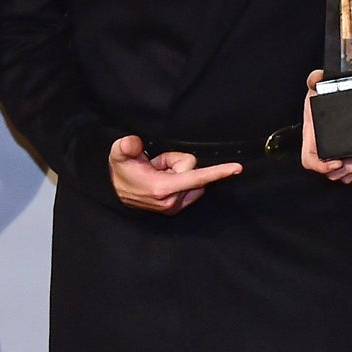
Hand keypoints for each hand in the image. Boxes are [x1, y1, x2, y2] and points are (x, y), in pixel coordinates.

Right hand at [109, 134, 239, 214]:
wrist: (115, 192)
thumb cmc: (121, 171)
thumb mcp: (119, 154)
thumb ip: (126, 146)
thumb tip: (133, 144)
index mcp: (163, 188)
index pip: (197, 176)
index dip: (218, 172)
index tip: (237, 168)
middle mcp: (172, 200)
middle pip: (191, 168)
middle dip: (175, 161)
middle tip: (155, 165)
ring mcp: (175, 206)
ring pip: (191, 176)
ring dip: (177, 171)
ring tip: (157, 173)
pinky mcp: (176, 208)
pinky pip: (190, 184)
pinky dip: (179, 179)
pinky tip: (162, 180)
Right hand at [299, 69, 351, 184]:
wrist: (336, 98)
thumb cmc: (323, 96)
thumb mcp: (318, 86)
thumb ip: (316, 80)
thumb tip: (317, 77)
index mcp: (312, 136)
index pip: (309, 159)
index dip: (320, 165)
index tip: (337, 162)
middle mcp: (323, 150)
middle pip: (334, 172)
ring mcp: (336, 157)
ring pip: (347, 176)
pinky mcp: (349, 160)